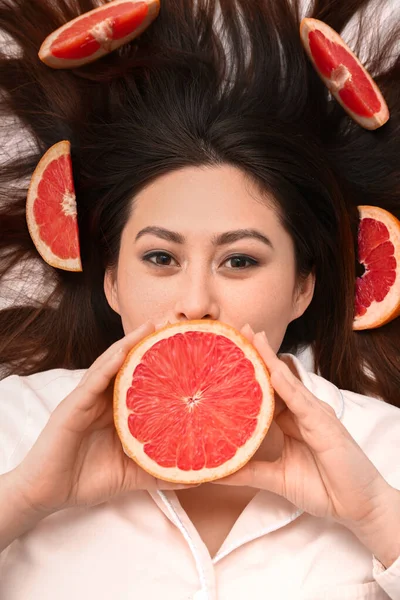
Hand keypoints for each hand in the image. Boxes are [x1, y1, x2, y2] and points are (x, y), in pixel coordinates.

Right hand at [11, 321, 192, 516]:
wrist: (48, 495)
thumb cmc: (87, 480)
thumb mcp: (132, 473)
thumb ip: (160, 469)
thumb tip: (198, 476)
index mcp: (115, 410)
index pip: (139, 380)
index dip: (157, 364)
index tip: (183, 350)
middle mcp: (101, 399)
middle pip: (125, 366)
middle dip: (144, 345)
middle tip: (168, 327)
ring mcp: (85, 400)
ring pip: (108, 366)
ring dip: (127, 345)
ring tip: (147, 328)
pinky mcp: (72, 406)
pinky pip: (92, 381)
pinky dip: (107, 366)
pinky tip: (121, 353)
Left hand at [214, 325, 391, 532]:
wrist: (358, 507)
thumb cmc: (323, 488)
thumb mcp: (276, 478)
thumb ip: (248, 471)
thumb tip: (215, 471)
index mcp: (291, 420)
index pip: (267, 390)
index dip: (249, 372)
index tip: (228, 353)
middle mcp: (302, 411)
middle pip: (276, 378)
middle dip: (258, 355)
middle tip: (237, 331)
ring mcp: (315, 415)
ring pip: (288, 381)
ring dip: (269, 359)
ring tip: (252, 337)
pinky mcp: (324, 424)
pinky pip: (301, 401)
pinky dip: (287, 385)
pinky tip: (273, 370)